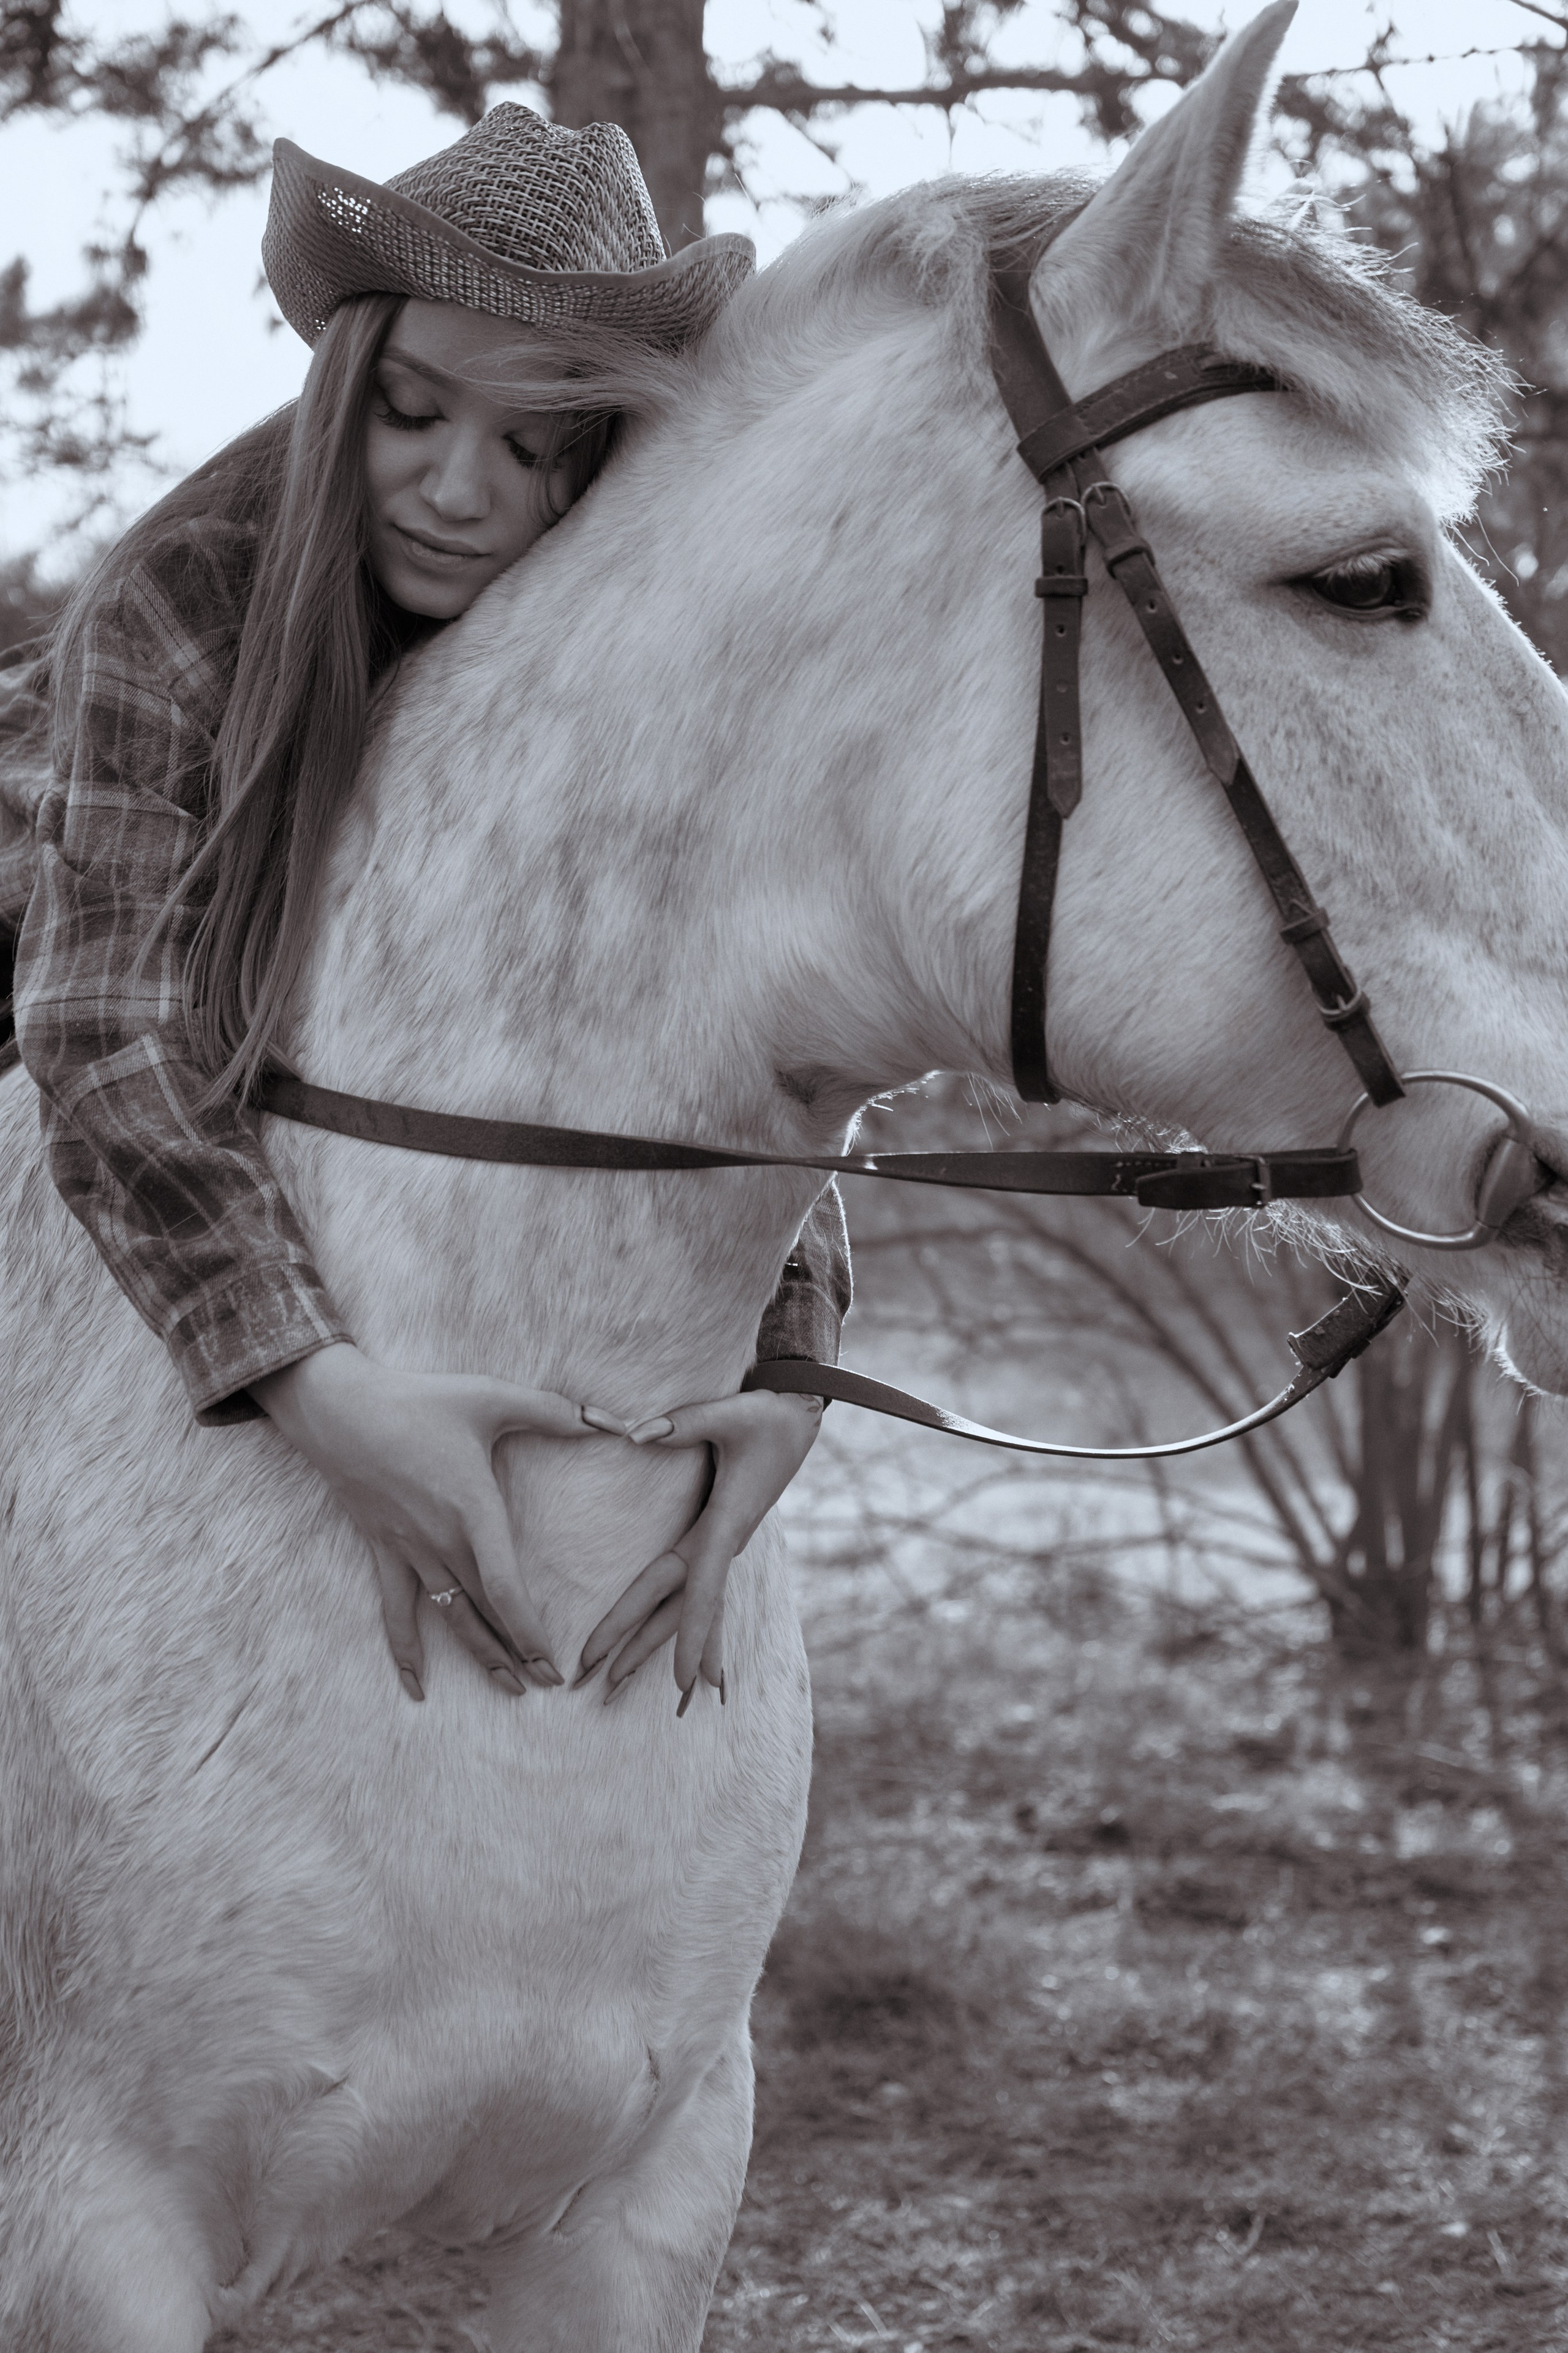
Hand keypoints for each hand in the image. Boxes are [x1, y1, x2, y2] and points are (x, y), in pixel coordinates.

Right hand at [253, 1342, 624, 1701]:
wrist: (338, 1409)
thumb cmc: (418, 1400)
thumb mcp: (490, 1396)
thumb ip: (553, 1410)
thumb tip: (609, 1420)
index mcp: (472, 1510)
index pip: (505, 1587)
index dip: (530, 1630)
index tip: (555, 1661)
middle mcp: (441, 1540)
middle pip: (485, 1612)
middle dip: (519, 1652)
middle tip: (550, 1683)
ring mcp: (409, 1550)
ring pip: (449, 1617)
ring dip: (480, 1656)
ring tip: (509, 1688)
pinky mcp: (382, 1549)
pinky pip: (394, 1611)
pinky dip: (404, 1652)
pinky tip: (416, 1687)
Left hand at [575, 1387, 822, 1707]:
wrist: (798, 1417)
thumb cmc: (765, 1415)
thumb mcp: (730, 1414)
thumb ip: (683, 1423)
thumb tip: (636, 1434)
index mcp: (725, 1524)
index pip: (702, 1589)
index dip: (691, 1634)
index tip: (683, 1679)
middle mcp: (723, 1544)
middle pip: (676, 1608)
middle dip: (637, 1646)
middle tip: (601, 1686)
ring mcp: (720, 1545)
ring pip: (682, 1606)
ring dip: (650, 1644)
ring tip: (614, 1681)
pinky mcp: (716, 1538)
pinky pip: (695, 1592)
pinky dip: (685, 1627)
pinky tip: (678, 1657)